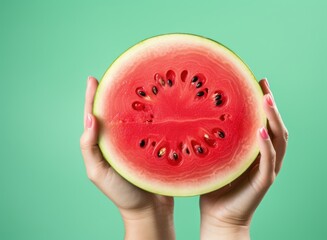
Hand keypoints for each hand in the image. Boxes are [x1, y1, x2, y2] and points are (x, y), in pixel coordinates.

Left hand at [80, 76, 174, 239]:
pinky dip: (152, 114)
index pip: (95, 116)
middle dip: (113, 93)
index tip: (94, 79)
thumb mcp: (98, 173)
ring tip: (136, 83)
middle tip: (116, 74)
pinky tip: (157, 103)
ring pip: (134, 117)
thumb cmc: (122, 194)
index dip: (93, 98)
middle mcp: (119, 140)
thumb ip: (90, 147)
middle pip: (114, 112)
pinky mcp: (153, 145)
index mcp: (103, 144)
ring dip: (134, 101)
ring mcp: (136, 142)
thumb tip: (89, 118)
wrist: (150, 210)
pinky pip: (151, 127)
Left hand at [199, 78, 287, 239]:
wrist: (219, 217)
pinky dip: (266, 145)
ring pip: (278, 139)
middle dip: (270, 103)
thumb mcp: (215, 156)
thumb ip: (216, 139)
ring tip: (266, 98)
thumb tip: (197, 114)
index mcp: (254, 149)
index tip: (255, 80)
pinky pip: (269, 161)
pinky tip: (260, 130)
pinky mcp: (264, 181)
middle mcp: (264, 156)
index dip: (261, 101)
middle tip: (263, 82)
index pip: (262, 120)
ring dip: (273, 118)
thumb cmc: (214, 186)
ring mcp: (267, 168)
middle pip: (274, 125)